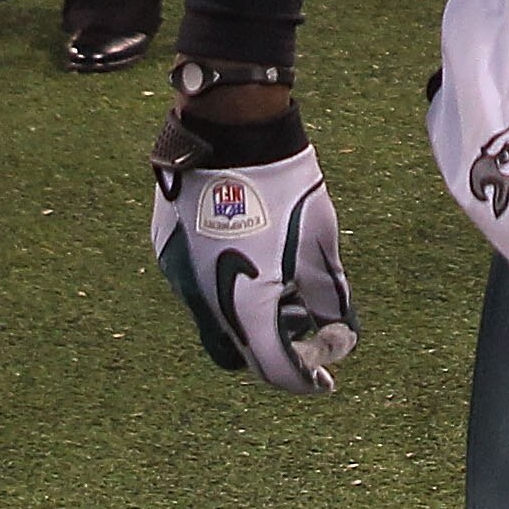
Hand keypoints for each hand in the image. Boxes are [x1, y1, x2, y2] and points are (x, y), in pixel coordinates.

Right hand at [151, 114, 357, 392]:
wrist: (230, 127)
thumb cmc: (285, 182)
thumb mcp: (319, 239)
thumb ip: (328, 292)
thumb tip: (341, 330)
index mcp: (244, 303)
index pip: (274, 367)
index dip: (303, 380)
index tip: (324, 380)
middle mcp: (203, 300)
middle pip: (240, 352)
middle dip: (274, 351)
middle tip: (303, 330)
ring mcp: (179, 276)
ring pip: (214, 321)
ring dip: (248, 319)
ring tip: (283, 289)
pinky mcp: (167, 251)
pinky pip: (198, 287)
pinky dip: (227, 288)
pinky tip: (252, 259)